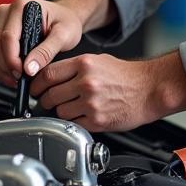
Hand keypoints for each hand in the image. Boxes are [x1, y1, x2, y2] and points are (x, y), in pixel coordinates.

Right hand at [0, 0, 82, 86]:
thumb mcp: (64, 35)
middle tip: (20, 80)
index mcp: (21, 6)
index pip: (8, 37)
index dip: (12, 60)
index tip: (22, 74)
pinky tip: (10, 74)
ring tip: (16, 79)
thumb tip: (29, 69)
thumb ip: (46, 51)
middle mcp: (6, 11)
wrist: (65, 17)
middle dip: (5, 68)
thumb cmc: (66, 21)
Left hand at [31, 50, 185, 132]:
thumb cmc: (126, 75)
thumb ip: (74, 68)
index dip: (36, 84)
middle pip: (49, 95)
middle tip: (49, 101)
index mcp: (84, 64)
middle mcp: (86, 82)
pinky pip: (74, 124)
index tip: (35, 88)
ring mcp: (91, 103)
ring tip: (70, 108)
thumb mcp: (98, 61)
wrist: (149, 89)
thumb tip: (51, 77)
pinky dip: (73, 122)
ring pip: (59, 112)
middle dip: (45, 100)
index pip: (47, 74)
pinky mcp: (97, 120)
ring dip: (59, 112)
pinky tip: (81, 116)